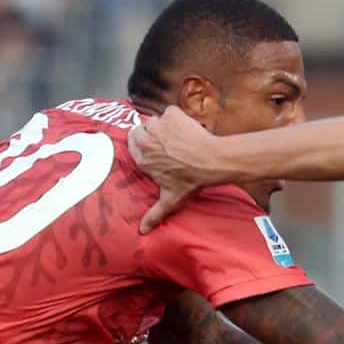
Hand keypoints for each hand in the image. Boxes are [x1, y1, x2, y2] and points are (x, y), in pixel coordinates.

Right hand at [129, 106, 223, 231]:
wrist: (210, 161)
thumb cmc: (190, 180)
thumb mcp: (171, 199)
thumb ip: (154, 214)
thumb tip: (142, 231)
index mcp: (142, 158)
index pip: (132, 144)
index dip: (143, 146)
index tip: (155, 151)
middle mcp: (145, 139)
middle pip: (141, 130)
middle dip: (151, 135)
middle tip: (167, 145)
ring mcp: (158, 125)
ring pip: (155, 120)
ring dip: (164, 127)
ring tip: (178, 138)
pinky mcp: (172, 114)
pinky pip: (170, 112)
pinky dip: (177, 118)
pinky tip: (186, 129)